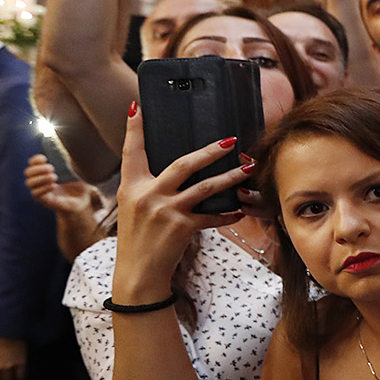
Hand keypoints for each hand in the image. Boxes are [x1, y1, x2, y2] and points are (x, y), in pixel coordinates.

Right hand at [25, 153, 98, 215]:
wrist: (84, 200)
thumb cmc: (79, 184)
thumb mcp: (77, 170)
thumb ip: (73, 160)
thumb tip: (75, 147)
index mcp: (45, 171)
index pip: (32, 163)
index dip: (36, 159)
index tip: (45, 158)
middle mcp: (40, 181)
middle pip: (28, 172)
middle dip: (38, 168)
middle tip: (52, 169)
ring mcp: (41, 191)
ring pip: (29, 183)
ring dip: (41, 178)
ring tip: (54, 177)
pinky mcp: (45, 201)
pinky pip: (35, 194)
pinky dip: (44, 188)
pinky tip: (54, 186)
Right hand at [112, 103, 248, 300]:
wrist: (137, 272)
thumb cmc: (138, 238)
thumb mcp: (134, 207)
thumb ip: (149, 186)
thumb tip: (174, 168)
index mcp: (131, 186)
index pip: (132, 151)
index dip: (134, 128)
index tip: (137, 106)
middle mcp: (147, 194)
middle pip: (183, 164)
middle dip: (209, 151)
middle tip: (230, 141)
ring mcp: (165, 211)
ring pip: (206, 187)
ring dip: (230, 177)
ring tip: (247, 168)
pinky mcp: (182, 227)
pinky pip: (212, 216)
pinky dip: (227, 214)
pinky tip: (240, 210)